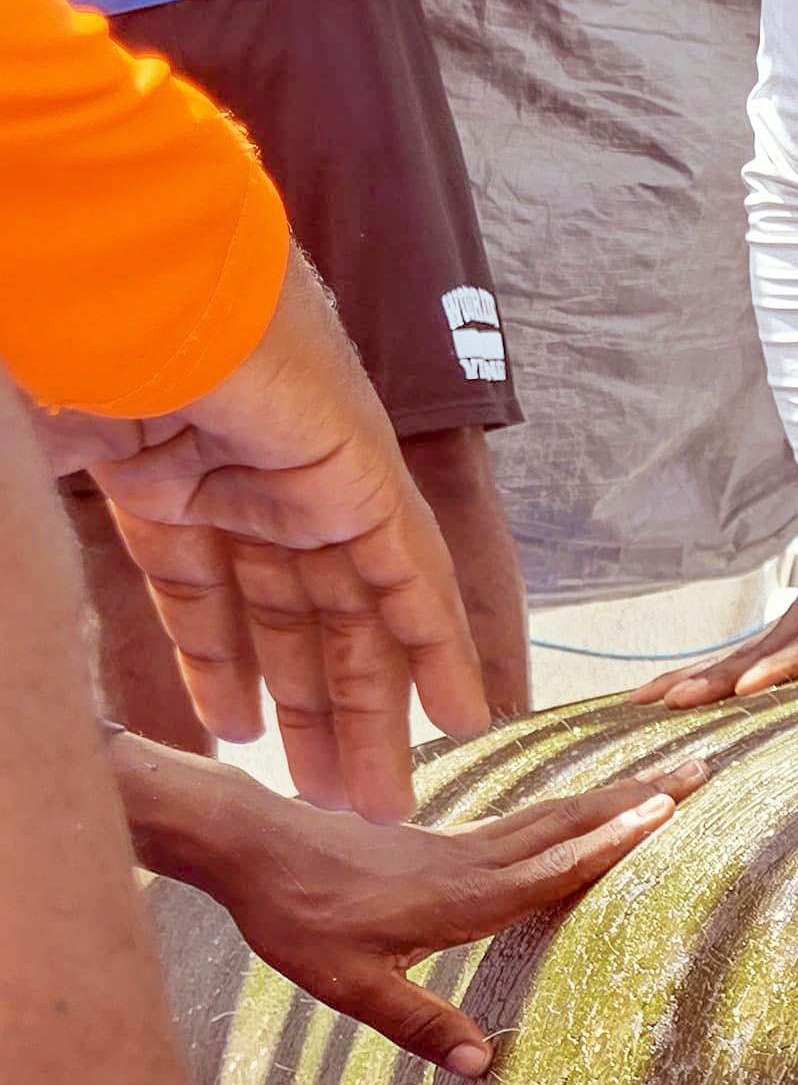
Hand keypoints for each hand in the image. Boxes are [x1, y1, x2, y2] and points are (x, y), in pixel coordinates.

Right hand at [38, 258, 489, 820]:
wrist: (127, 286)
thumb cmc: (68, 360)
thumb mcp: (52, 464)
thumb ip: (63, 534)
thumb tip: (20, 583)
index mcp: (172, 478)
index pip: (212, 596)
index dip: (227, 669)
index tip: (238, 733)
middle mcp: (251, 483)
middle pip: (295, 621)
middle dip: (315, 712)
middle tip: (334, 799)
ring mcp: (311, 481)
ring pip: (354, 618)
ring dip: (371, 709)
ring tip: (379, 797)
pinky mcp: (366, 480)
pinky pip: (414, 579)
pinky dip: (441, 648)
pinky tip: (465, 719)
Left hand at [122, 739, 705, 1075]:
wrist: (250, 846)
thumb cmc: (298, 918)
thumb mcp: (349, 987)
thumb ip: (419, 1024)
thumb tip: (482, 1066)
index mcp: (462, 898)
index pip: (554, 866)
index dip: (612, 839)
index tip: (669, 808)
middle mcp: (472, 862)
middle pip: (569, 824)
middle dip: (637, 797)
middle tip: (701, 769)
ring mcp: (459, 844)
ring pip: (553, 815)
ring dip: (613, 795)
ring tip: (664, 779)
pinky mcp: (443, 839)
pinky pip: (527, 818)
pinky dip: (571, 807)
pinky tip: (583, 808)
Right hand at [631, 572, 797, 708]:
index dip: (781, 668)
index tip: (751, 687)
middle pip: (752, 654)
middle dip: (715, 678)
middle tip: (676, 701)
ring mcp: (777, 633)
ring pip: (727, 660)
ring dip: (687, 680)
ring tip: (644, 702)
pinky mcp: (763, 648)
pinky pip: (721, 665)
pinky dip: (685, 680)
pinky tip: (647, 701)